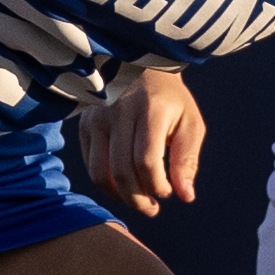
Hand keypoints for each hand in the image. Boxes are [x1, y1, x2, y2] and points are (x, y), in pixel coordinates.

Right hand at [75, 68, 205, 216]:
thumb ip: (187, 160)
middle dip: (138, 200)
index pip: (147, 162)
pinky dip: (106, 182)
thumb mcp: (190, 124)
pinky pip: (90, 164)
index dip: (158, 187)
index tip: (168, 192)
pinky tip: (123, 184)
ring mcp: (98, 118)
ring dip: (119, 195)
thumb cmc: (171, 101)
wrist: (140, 66)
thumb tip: (186, 197)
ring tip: (137, 200)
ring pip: (100, 173)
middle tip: (152, 208)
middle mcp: (119, 112)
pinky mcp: (85, 123)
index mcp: (150, 110)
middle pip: (122, 172)